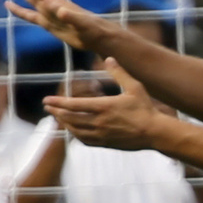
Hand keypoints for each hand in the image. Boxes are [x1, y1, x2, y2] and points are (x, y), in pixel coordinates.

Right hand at [4, 0, 116, 51]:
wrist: (99, 37)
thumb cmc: (93, 30)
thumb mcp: (83, 24)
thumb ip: (72, 17)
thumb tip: (60, 11)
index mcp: (54, 3)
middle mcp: (49, 5)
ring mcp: (48, 13)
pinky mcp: (48, 23)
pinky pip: (29, 15)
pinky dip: (18, 10)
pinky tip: (9, 6)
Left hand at [44, 57, 170, 150]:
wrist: (155, 133)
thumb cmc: (145, 109)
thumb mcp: (134, 87)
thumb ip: (119, 72)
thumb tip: (108, 58)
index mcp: (104, 107)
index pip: (74, 105)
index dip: (58, 103)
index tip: (47, 100)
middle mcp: (99, 122)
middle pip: (70, 118)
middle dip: (56, 112)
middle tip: (48, 108)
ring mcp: (101, 135)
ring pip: (75, 131)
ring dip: (64, 124)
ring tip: (58, 118)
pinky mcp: (106, 143)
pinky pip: (85, 141)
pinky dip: (76, 135)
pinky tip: (74, 131)